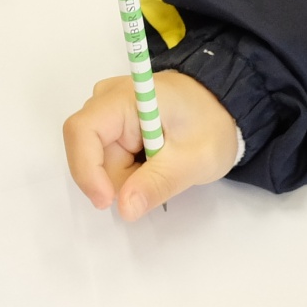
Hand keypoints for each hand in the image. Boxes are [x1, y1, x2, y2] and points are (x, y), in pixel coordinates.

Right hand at [62, 71, 238, 219]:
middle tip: (160, 175)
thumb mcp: (195, 160)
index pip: (82, 131)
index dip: (87, 170)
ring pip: (100, 162)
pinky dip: (131, 170)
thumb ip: (158, 183)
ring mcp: (107, 112)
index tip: (107, 201)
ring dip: (129, 175)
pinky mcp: (112, 125)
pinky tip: (154, 161)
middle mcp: (107, 99)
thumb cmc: (213, 125)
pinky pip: (108, 160)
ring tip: (163, 163)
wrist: (224, 109)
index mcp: (125, 97)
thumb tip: (125, 209)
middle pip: (91, 153)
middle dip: (120, 177)